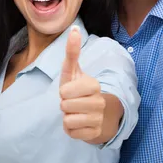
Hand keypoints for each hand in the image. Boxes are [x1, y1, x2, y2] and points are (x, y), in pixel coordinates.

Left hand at [59, 26, 105, 140]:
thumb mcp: (74, 71)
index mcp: (94, 85)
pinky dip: (70, 129)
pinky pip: (71, 133)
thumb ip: (72, 51)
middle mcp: (99, 102)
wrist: (97, 114)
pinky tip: (79, 124)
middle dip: (64, 105)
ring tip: (75, 112)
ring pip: (68, 120)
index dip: (64, 92)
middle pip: (65, 106)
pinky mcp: (94, 134)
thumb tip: (74, 28)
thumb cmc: (80, 90)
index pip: (65, 91)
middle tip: (72, 103)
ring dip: (67, 117)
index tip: (71, 91)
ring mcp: (97, 119)